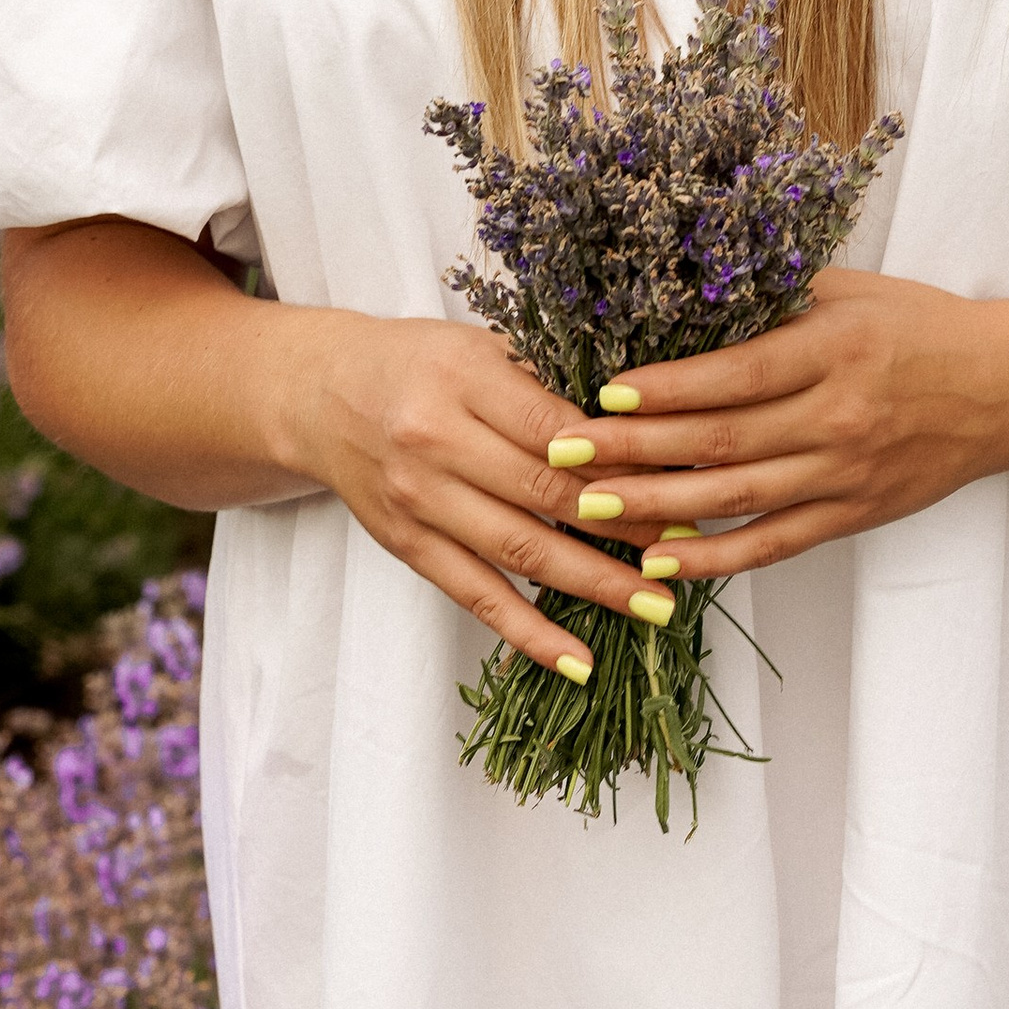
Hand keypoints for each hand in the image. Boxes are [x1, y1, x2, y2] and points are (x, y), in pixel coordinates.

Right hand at [285, 304, 675, 680]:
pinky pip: (475, 597)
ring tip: (656, 608)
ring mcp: (418, 500)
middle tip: (688, 549)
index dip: (621, 461)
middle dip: (625, 526)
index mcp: (462, 377)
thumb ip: (548, 382)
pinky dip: (529, 634)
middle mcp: (434, 440)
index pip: (556, 428)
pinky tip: (579, 661)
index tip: (683, 483)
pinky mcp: (407, 545)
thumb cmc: (418, 363)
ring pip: (519, 552)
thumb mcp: (480, 346)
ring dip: (594, 584)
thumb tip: (644, 430)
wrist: (321, 395)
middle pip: (545, 493)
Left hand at [530, 266, 1008, 581]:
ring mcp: (846, 473)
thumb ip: (774, 300)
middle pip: (721, 440)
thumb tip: (680, 295)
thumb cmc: (921, 327)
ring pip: (737, 497)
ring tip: (589, 506)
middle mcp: (839, 415)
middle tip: (564, 453)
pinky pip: (774, 543)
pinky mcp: (853, 514)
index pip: (736, 375)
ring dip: (656, 506)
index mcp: (835, 349)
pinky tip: (662, 559)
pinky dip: (716, 556)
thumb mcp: (851, 293)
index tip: (603, 391)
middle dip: (634, 449)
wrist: (1005, 389)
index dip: (666, 388)